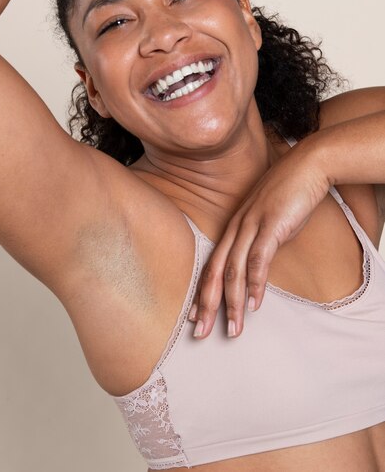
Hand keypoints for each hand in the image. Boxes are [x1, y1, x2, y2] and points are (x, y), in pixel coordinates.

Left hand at [188, 136, 330, 338]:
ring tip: (234, 329)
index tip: (195, 317)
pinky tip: (255, 303)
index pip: (211, 265)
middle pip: (213, 271)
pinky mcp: (271, 225)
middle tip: (201, 334)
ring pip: (233, 271)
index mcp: (233, 228)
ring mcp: (252, 226)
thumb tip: (257, 269)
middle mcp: (236, 228)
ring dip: (233, 303)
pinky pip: (259, 260)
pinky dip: (256, 284)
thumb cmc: (288, 195)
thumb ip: (258, 244)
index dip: (202, 293)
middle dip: (206, 305)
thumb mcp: (268, 223)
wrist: (306, 166)